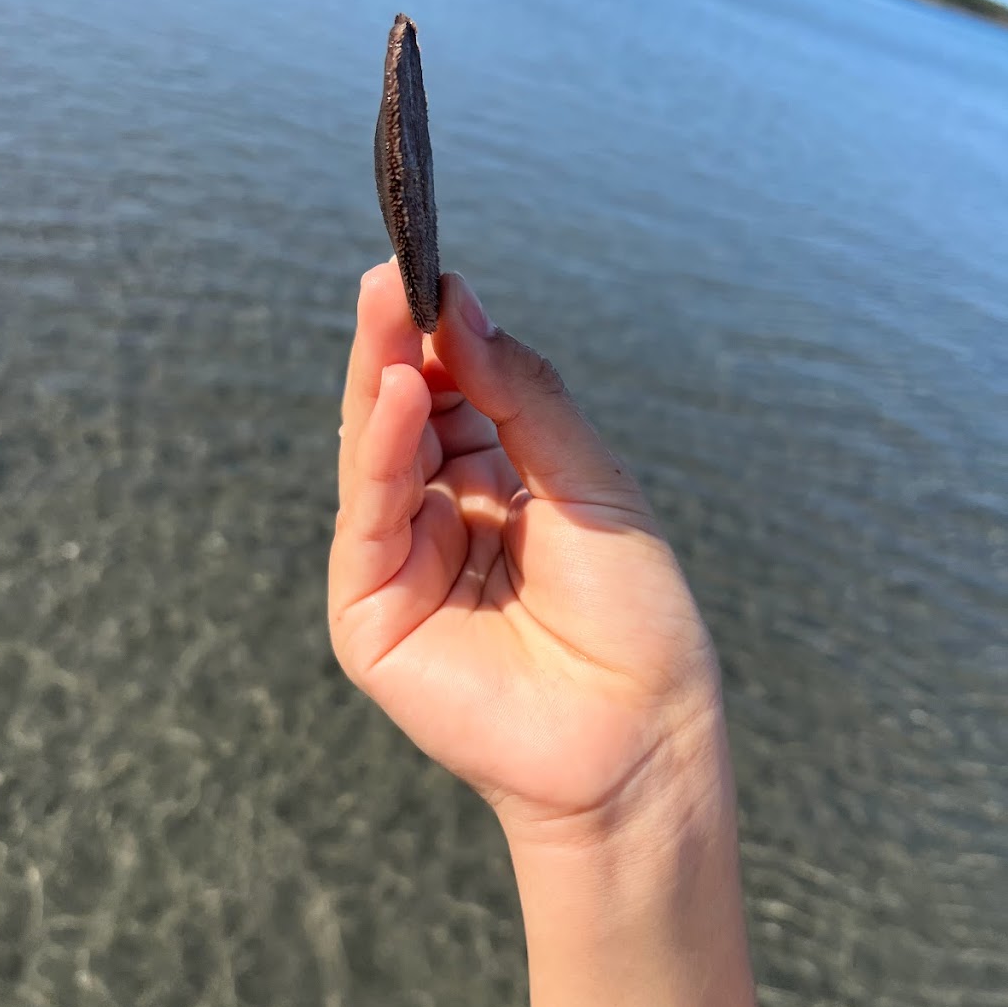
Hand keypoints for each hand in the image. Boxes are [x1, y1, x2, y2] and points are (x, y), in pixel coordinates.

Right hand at [328, 261, 725, 848]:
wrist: (637, 733)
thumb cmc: (632, 612)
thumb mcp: (588, 480)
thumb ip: (523, 394)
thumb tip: (460, 305)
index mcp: (497, 486)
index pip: (451, 395)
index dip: (440, 337)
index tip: (434, 273)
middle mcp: (443, 517)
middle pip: (404, 416)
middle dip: (397, 345)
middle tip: (394, 273)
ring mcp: (402, 564)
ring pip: (376, 455)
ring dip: (379, 379)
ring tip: (388, 308)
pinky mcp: (372, 611)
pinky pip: (370, 516)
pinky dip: (378, 451)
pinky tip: (395, 391)